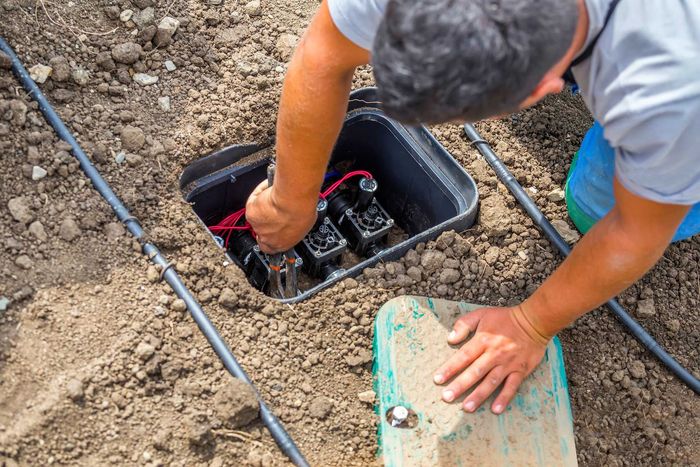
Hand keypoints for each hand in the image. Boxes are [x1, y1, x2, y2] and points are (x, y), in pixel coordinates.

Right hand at [245, 180, 316, 252]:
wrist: (292, 200)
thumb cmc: (302, 212)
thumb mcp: (304, 226)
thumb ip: (293, 227)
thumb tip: (292, 221)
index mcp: (282, 245)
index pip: (270, 249)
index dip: (270, 239)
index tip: (273, 231)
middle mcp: (267, 238)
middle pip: (262, 232)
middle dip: (267, 221)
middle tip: (275, 210)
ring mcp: (257, 226)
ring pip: (257, 217)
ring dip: (264, 208)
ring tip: (276, 199)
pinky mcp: (251, 213)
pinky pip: (254, 202)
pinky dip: (259, 195)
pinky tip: (269, 192)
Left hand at [432, 306, 547, 413]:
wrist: (534, 321)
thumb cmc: (505, 318)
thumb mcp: (481, 314)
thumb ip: (464, 324)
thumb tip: (450, 339)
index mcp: (483, 340)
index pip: (463, 356)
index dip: (450, 368)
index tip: (438, 379)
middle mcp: (494, 354)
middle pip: (474, 372)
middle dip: (460, 385)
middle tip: (447, 397)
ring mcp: (508, 364)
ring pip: (491, 382)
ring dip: (479, 395)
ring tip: (467, 407)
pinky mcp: (520, 370)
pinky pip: (512, 386)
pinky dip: (504, 398)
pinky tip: (495, 409)